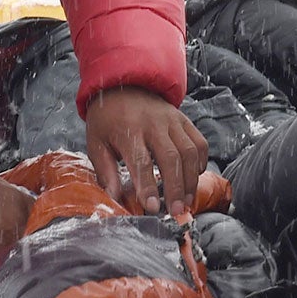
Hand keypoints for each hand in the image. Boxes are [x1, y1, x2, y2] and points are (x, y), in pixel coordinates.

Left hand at [84, 87, 207, 214]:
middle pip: (171, 158)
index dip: (148, 187)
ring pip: (190, 152)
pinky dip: (200, 163)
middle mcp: (154, 124)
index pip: (141, 162)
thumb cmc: (107, 119)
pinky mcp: (184, 120)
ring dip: (191, 180)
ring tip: (186, 201)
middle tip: (176, 211)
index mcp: (129, 130)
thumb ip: (105, 171)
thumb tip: (114, 198)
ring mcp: (172, 121)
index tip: (152, 208)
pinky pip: (200, 143)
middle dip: (176, 188)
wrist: (123, 86)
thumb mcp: (96, 143)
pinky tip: (193, 178)